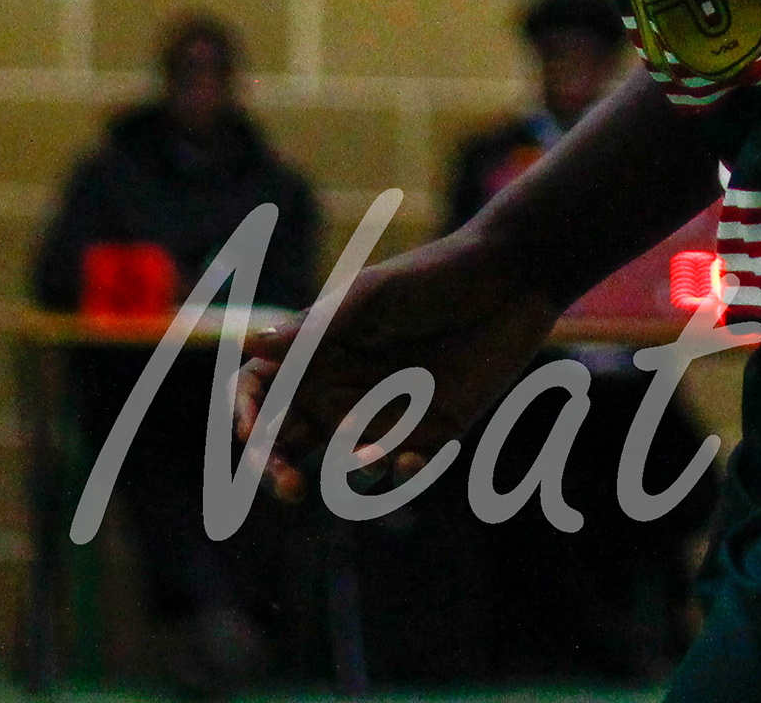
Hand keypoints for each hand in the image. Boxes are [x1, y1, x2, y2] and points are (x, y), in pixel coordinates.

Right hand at [233, 231, 564, 501]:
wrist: (514, 278)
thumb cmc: (437, 274)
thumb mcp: (376, 296)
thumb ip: (319, 327)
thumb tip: (250, 343)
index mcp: (319, 349)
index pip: (261, 390)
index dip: (246, 416)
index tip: (255, 435)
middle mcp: (344, 384)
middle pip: (287, 439)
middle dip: (276, 469)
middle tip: (290, 487)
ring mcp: (387, 411)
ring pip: (344, 463)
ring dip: (350, 471)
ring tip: (375, 457)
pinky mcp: (433, 430)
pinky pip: (403, 467)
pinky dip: (401, 473)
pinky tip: (412, 461)